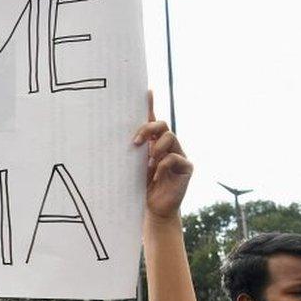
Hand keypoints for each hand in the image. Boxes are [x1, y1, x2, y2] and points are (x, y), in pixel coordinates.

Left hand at [133, 92, 191, 221]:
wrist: (153, 209)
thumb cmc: (140, 188)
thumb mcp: (131, 168)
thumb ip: (131, 152)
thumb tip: (115, 139)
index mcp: (153, 144)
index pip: (152, 121)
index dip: (150, 105)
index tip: (147, 91)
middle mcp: (168, 146)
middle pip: (162, 125)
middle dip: (148, 129)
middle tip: (135, 142)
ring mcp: (178, 155)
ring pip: (170, 137)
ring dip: (157, 149)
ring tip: (148, 164)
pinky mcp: (186, 167)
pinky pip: (176, 158)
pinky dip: (164, 165)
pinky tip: (156, 176)